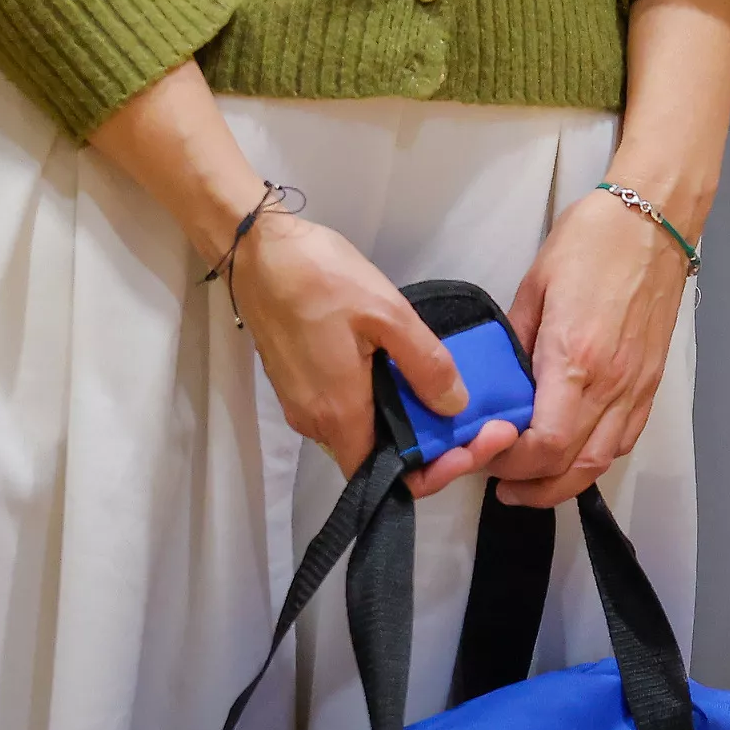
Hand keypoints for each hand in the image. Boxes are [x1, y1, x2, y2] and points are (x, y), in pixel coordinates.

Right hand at [231, 212, 514, 497]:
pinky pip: (345, 411)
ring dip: (405, 425)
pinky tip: (407, 378)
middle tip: (473, 422)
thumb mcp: (387, 314)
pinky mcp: (297, 384)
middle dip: (427, 448)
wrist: (257, 251)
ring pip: (362, 434)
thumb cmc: (321, 278)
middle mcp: (315, 422)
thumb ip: (424, 364)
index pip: (385, 479)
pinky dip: (381, 406)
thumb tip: (456, 408)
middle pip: (376, 459)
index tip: (468, 445)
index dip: (431, 473)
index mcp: (338, 413)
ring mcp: (302, 403)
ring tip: (448, 399)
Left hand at [493, 187, 693, 506]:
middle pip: (573, 467)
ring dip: (563, 484)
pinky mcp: (652, 381)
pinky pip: (625, 439)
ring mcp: (637, 386)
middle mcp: (612, 383)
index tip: (485, 452)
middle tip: (501, 483)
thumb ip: (515, 345)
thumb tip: (499, 386)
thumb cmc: (593, 241)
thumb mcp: (534, 287)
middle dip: (532, 487)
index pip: (544, 444)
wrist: (656, 217)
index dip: (510, 463)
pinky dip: (596, 459)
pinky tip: (573, 455)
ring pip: (601, 462)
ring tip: (531, 481)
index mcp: (575, 359)